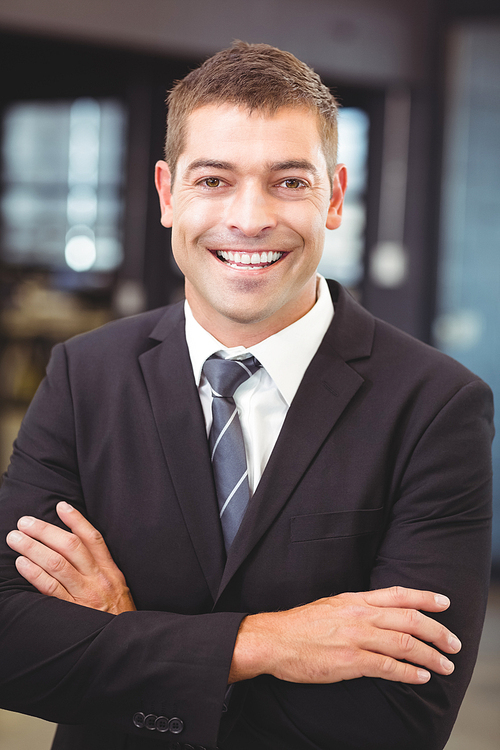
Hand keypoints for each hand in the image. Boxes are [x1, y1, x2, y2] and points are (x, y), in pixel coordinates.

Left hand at [6, 502, 135, 614]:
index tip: (60, 506)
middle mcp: (98, 579)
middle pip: (70, 546)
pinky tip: (21, 564)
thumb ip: (100, 569)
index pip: (93, 538)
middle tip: (25, 522)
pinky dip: (34, 573)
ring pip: (57, 563)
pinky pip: (51, 588)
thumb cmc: (118, 616)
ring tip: (15, 538)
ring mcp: (85, 595)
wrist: (126, 644)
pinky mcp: (72, 611)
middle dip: (45, 531)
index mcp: (110, 571)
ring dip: (33, 548)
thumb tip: (77, 550)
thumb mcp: (117, 587)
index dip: (76, 520)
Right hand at [229, 586, 460, 685]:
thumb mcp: (331, 605)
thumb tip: (377, 613)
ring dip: (430, 655)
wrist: (274, 640)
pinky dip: (408, 673)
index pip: (398, 594)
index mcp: (355, 599)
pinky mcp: (350, 661)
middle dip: (436, 631)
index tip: (444, 602)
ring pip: (404, 643)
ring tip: (445, 665)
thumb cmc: (300, 625)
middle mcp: (359, 615)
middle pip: (409, 619)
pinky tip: (420, 677)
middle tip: (454, 643)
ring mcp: (356, 637)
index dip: (424, 597)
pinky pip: (388, 667)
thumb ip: (356, 608)